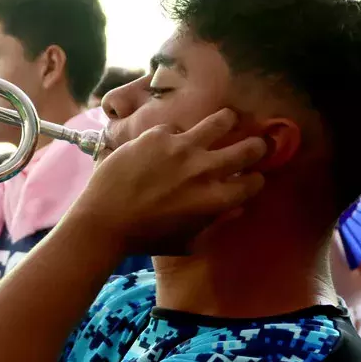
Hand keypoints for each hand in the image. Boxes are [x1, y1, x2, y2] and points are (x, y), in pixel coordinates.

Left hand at [77, 108, 267, 255]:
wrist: (104, 221)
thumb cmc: (146, 238)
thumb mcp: (188, 240)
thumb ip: (215, 223)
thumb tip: (238, 208)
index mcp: (216, 200)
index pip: (254, 182)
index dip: (254, 179)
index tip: (248, 177)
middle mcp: (206, 169)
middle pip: (250, 148)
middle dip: (257, 146)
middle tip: (253, 144)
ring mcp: (182, 148)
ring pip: (222, 121)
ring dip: (227, 123)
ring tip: (226, 122)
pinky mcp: (158, 135)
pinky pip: (176, 127)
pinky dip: (175, 135)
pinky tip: (166, 143)